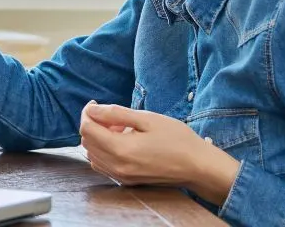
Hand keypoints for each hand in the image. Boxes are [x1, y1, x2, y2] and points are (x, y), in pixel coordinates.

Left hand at [79, 101, 240, 205]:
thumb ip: (116, 113)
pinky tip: (122, 143)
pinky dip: (104, 151)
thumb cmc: (177, 139)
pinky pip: (103, 164)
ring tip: (121, 129)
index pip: (86, 129)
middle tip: (114, 116)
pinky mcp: (126, 181)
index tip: (96, 104)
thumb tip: (92, 110)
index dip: (87, 113)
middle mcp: (117, 166)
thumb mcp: (147, 119)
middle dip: (94, 124)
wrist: (198, 167)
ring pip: (92, 154)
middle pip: (87, 141)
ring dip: (99, 138)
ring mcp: (121, 176)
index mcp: (121, 149)